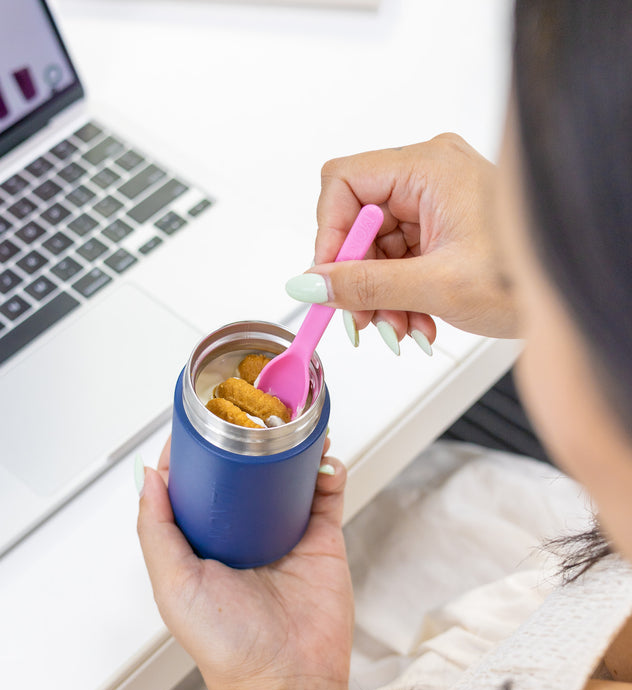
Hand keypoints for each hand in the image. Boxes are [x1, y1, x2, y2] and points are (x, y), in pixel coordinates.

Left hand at [136, 439, 353, 689]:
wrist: (285, 680)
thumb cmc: (226, 646)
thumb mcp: (172, 584)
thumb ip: (155, 529)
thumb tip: (149, 475)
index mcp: (204, 544)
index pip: (197, 485)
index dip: (196, 451)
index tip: (197, 420)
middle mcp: (244, 535)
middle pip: (244, 474)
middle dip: (248, 440)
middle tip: (250, 410)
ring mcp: (284, 535)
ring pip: (287, 477)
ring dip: (289, 447)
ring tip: (290, 421)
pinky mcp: (322, 541)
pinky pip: (326, 495)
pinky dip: (327, 470)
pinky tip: (321, 455)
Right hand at [287, 133, 516, 346]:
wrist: (569, 296)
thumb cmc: (523, 279)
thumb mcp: (435, 286)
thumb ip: (365, 285)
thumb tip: (311, 282)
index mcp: (429, 168)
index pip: (344, 182)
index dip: (330, 235)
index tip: (330, 281)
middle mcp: (430, 176)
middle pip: (359, 221)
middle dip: (359, 279)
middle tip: (364, 320)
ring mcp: (436, 202)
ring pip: (377, 248)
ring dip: (380, 296)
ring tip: (401, 330)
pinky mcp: (442, 228)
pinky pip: (399, 260)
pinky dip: (400, 295)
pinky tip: (416, 323)